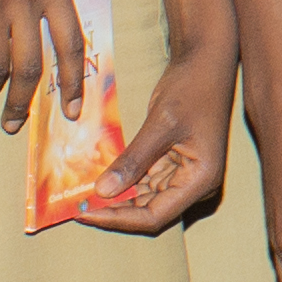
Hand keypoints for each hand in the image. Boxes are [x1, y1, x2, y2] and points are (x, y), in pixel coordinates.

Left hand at [80, 43, 232, 231]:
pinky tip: (97, 176)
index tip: (85, 213)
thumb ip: (133, 159)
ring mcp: (184, 175)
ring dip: (115, 196)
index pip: (155, 216)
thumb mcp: (160, 124)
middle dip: (113, 209)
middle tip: (76, 206)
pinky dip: (121, 179)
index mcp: (200, 180)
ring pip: (143, 197)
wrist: (206, 63)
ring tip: (81, 194)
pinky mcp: (173, 163)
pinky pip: (143, 179)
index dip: (118, 219)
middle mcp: (194, 184)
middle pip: (148, 211)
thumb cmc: (192, 89)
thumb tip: (102, 192)